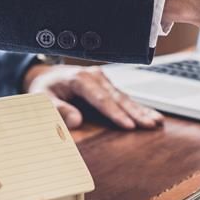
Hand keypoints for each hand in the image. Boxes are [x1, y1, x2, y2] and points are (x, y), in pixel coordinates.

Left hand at [23, 64, 163, 129]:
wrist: (46, 74)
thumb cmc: (45, 88)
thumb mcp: (42, 98)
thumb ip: (56, 109)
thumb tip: (75, 122)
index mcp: (80, 79)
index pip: (101, 99)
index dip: (115, 113)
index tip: (128, 125)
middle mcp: (95, 76)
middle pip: (118, 98)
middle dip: (136, 113)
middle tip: (150, 125)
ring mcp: (104, 79)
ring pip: (125, 97)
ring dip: (141, 110)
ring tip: (157, 121)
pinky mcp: (108, 85)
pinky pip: (124, 98)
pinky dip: (138, 107)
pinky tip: (151, 115)